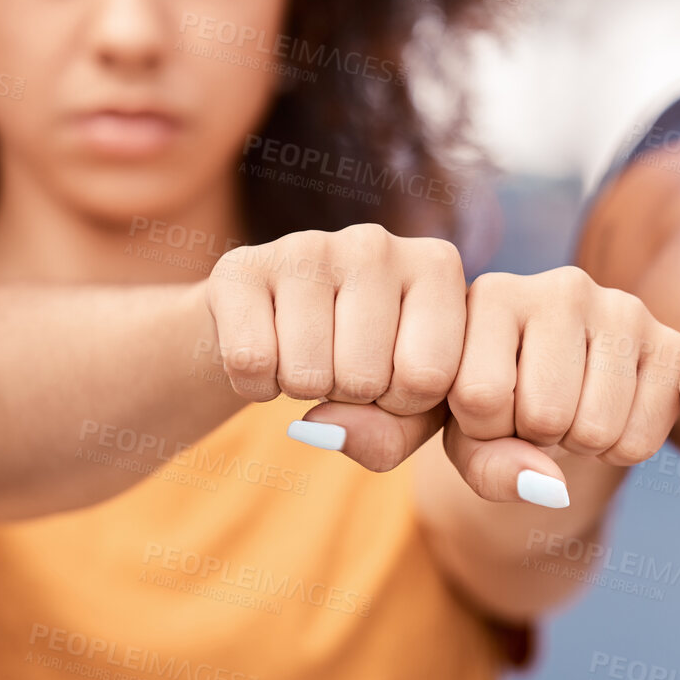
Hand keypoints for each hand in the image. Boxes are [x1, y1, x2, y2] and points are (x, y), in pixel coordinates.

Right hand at [206, 221, 464, 459]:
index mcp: (437, 267)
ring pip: (308, 376)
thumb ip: (395, 435)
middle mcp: (377, 243)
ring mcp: (308, 245)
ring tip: (310, 353)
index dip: (403, 404)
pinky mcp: (241, 265)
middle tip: (343, 363)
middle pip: (365, 380)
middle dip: (351, 397)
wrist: (280, 325)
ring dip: (304, 390)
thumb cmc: (369, 366)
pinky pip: (250, 363)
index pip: (427, 378)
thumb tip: (326, 428)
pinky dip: (255, 385)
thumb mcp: (408, 407)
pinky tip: (270, 352)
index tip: (395, 377)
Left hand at [291, 263, 679, 506]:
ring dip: (577, 447)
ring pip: (591, 427)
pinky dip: (621, 450)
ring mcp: (619, 307)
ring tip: (569, 419)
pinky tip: (610, 419)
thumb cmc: (492, 413)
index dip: (481, 433)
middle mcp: (556, 285)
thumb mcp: (431, 426)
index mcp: (486, 293)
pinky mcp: (669, 342)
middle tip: (535, 420)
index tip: (486, 415)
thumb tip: (316, 430)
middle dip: (531, 441)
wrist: (581, 411)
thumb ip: (371, 429)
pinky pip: (638, 434)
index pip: (478, 396)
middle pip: (539, 416)